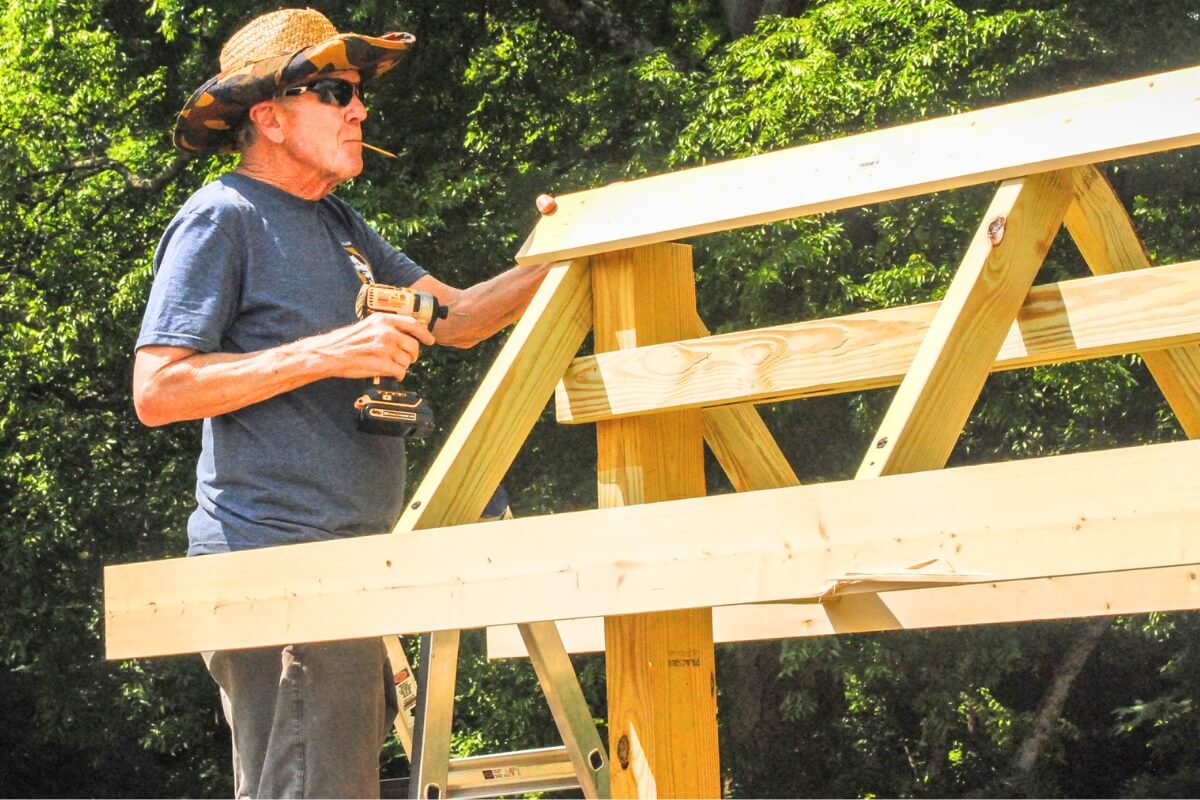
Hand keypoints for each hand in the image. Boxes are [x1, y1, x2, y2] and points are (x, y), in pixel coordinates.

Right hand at [312, 313, 436, 379]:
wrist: (329, 353)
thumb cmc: (347, 341)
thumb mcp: (368, 325)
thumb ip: (387, 326)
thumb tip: (407, 334)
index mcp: (383, 320)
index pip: (413, 324)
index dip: (424, 334)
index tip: (430, 340)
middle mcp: (386, 332)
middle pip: (414, 346)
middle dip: (412, 355)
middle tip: (405, 359)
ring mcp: (384, 348)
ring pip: (407, 361)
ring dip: (402, 366)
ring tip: (390, 366)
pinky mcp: (382, 363)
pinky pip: (400, 372)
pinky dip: (397, 375)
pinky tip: (389, 373)